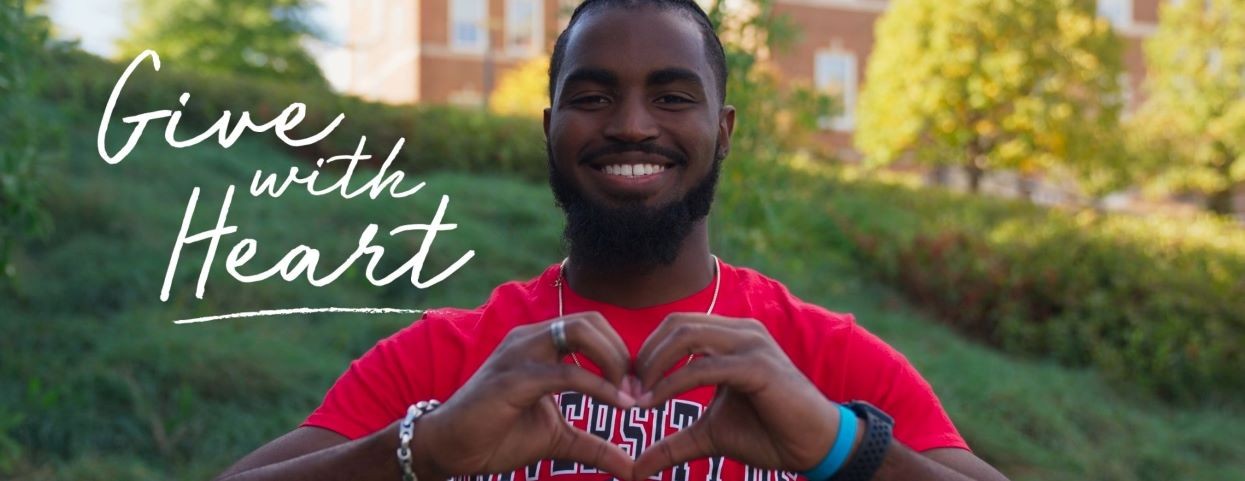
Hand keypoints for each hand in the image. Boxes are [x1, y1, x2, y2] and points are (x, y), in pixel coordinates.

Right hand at [410, 312, 637, 480]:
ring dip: (614, 361)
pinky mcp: (514, 379)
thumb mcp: (558, 440)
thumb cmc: (496, 436)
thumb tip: (633, 468)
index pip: (593, 327)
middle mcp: (529, 339)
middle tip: (637, 390)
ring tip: (629, 396)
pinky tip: (619, 405)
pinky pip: (567, 373)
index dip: (621, 353)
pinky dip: (599, 386)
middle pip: (591, 321)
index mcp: (539, 344)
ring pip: (580, 332)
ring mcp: (519, 354)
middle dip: (622, 352)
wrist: (448, 449)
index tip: (638, 390)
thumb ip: (595, 446)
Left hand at [631, 314, 842, 479]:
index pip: (675, 327)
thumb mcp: (709, 436)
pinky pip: (703, 368)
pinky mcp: (757, 366)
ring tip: (639, 397)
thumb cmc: (769, 434)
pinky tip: (655, 403)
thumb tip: (637, 467)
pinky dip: (673, 384)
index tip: (628, 389)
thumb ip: (674, 444)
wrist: (815, 447)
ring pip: (686, 337)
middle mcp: (741, 332)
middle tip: (627, 391)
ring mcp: (751, 344)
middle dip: (645, 357)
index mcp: (731, 337)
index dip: (647, 353)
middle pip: (675, 324)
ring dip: (654, 366)